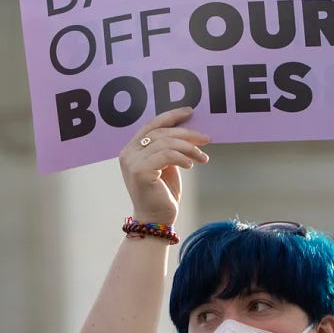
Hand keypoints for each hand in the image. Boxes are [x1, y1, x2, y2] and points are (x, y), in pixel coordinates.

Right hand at [118, 107, 209, 225]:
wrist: (156, 220)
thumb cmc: (162, 194)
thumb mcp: (166, 166)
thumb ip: (168, 149)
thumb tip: (187, 132)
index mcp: (131, 149)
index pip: (151, 125)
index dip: (171, 116)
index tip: (189, 112)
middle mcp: (128, 153)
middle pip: (161, 132)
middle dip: (186, 133)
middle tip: (206, 138)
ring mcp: (132, 162)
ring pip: (166, 143)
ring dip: (189, 148)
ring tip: (202, 158)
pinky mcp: (140, 171)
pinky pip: (167, 155)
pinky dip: (183, 158)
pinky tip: (192, 165)